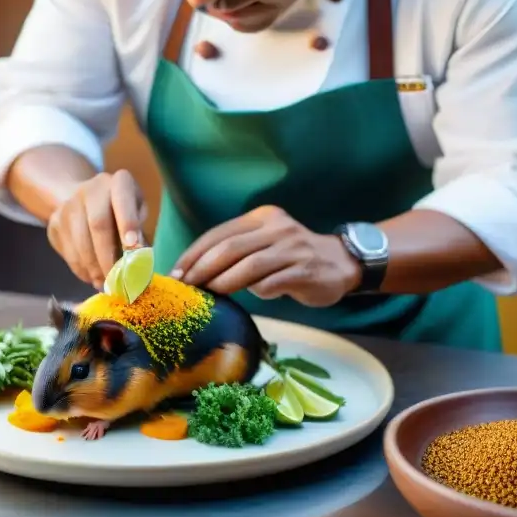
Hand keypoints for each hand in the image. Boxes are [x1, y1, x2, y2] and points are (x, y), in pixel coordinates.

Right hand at [47, 170, 146, 289]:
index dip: (128, 223)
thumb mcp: (136, 212)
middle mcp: (90, 189)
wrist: (81, 198)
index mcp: (118, 182)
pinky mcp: (54, 223)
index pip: (122, 200)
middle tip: (117, 280)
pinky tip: (91, 277)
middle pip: (98, 224)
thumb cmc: (120, 210)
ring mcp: (68, 206)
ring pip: (80, 242)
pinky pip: (67, 251)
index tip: (133, 246)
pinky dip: (81, 269)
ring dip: (93, 268)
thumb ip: (139, 232)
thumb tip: (139, 261)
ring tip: (104, 284)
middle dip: (108, 257)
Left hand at [171, 206, 362, 306]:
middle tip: (186, 286)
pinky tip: (250, 298)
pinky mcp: (305, 271)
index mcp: (262, 218)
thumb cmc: (292, 256)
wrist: (341, 262)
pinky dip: (258, 291)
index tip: (176, 271)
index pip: (219, 233)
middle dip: (202, 268)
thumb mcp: (265, 242)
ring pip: (250, 265)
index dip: (195, 253)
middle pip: (230, 247)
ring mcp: (293, 249)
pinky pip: (273, 282)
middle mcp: (277, 229)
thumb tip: (195, 272)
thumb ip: (237, 250)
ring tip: (208, 295)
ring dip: (224, 282)